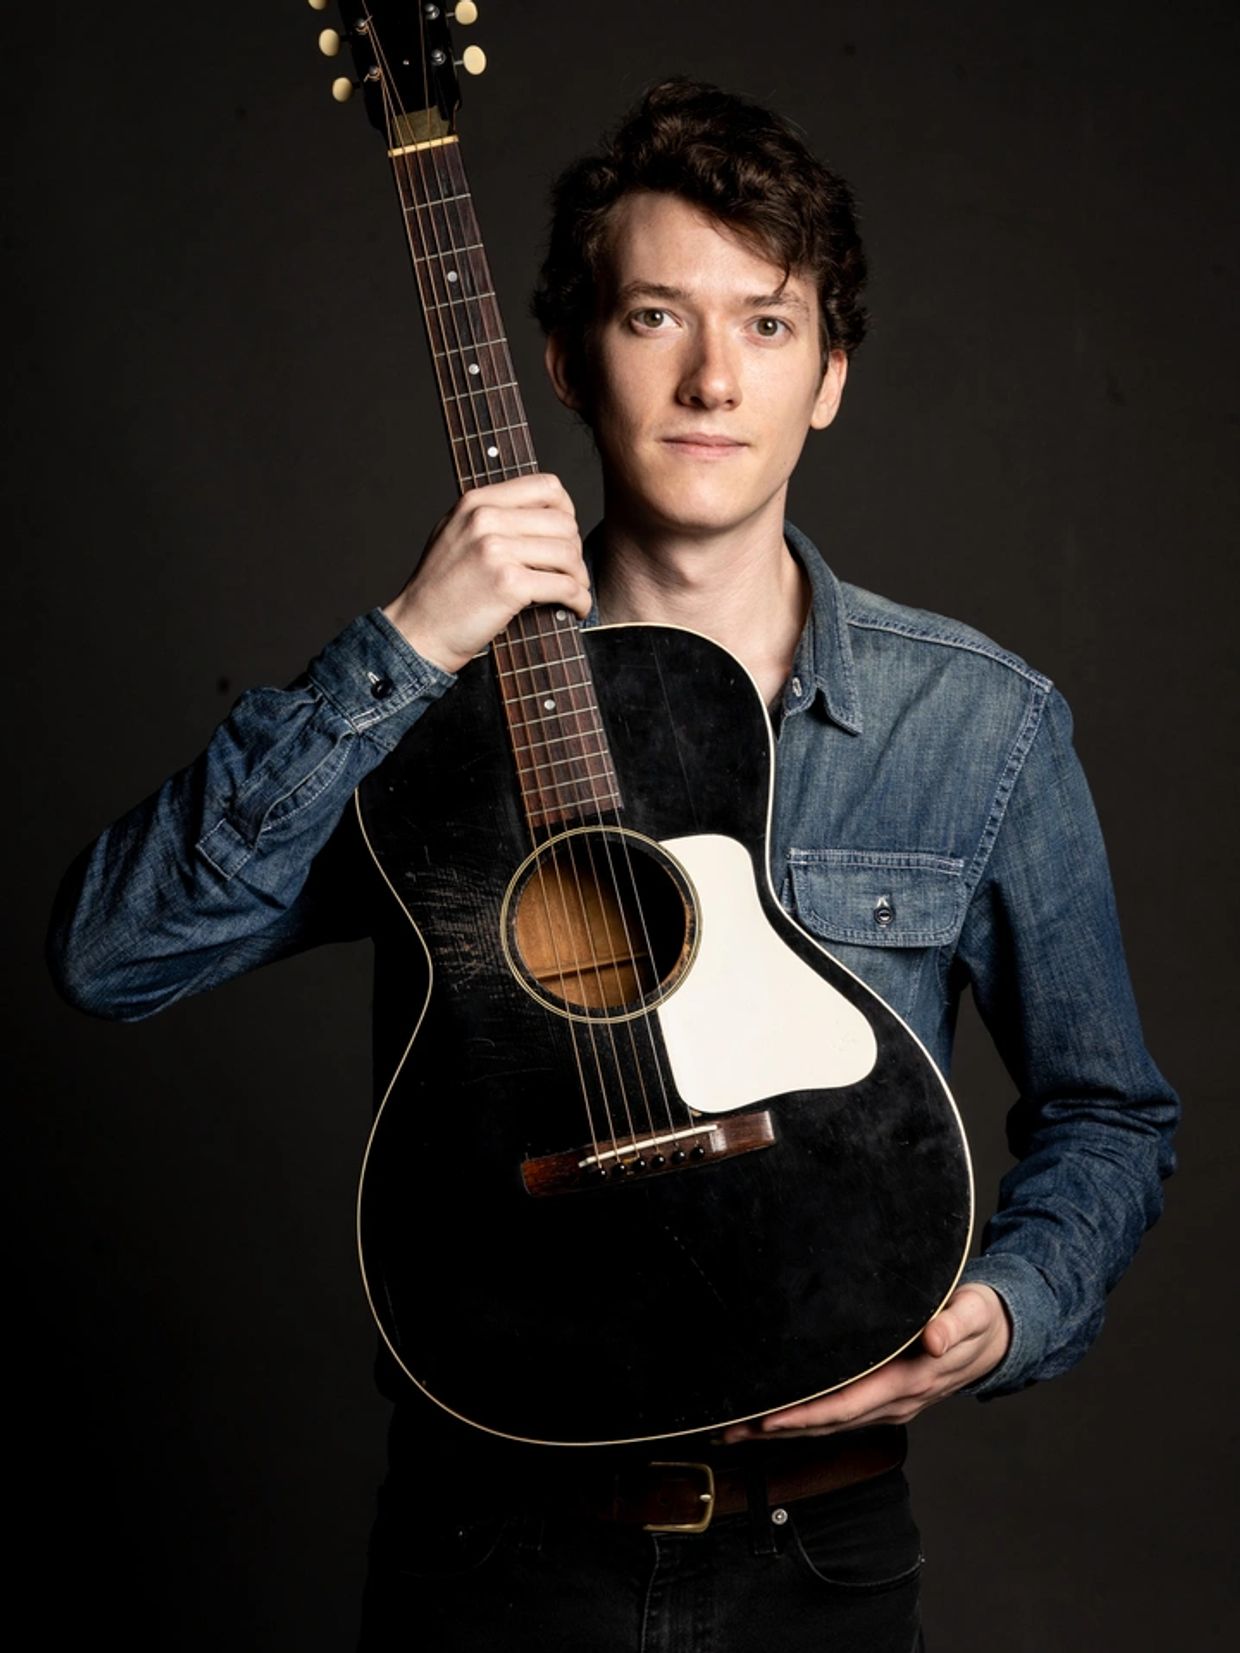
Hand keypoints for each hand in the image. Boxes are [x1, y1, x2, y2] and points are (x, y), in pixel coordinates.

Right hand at [384, 473, 589, 672]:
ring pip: (568, 553)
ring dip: (579, 577)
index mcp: (475, 502)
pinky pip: (564, 585)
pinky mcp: (508, 584)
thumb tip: (542, 512)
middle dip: (574, 550)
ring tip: (574, 591)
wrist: (417, 632)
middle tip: (570, 573)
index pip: (545, 487)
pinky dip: (578, 600)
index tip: (564, 537)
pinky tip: (575, 608)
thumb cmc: (439, 591)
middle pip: (563, 522)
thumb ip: (490, 516)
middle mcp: (485, 519)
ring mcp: (495, 550)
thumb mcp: (454, 534)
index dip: (567, 511)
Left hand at [721, 1284, 1011, 1442]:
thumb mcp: (972, 1311)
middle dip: (777, 1430)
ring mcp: (888, 1405)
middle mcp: (894, 1401)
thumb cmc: (978, 1316)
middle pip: (828, 1423)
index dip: (806, 1414)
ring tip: (735, 1431)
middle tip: (728, 1430)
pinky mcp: (882, 1400)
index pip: (848, 1404)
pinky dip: (802, 1422)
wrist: (996, 1337)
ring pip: (828, 1425)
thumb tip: (933, 1338)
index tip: (767, 1419)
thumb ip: (953, 1323)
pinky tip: (773, 1420)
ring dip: (782, 1431)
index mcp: (910, 1381)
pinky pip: (836, 1417)